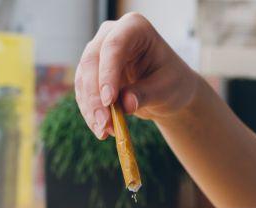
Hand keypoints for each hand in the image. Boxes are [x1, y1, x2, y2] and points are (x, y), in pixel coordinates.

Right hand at [74, 12, 199, 138]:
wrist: (168, 90)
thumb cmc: (172, 82)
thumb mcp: (166, 89)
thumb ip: (145, 94)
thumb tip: (126, 104)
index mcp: (135, 28)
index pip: (113, 46)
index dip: (107, 73)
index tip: (109, 100)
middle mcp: (112, 34)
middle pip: (92, 61)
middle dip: (96, 96)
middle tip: (104, 123)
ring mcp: (98, 52)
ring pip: (83, 78)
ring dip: (91, 108)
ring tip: (104, 132)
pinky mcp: (91, 72)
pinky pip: (83, 92)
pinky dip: (90, 112)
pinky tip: (101, 130)